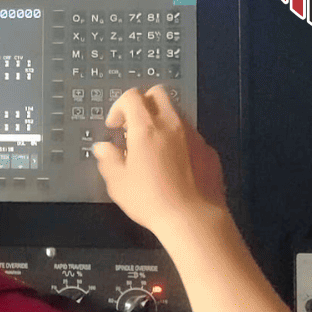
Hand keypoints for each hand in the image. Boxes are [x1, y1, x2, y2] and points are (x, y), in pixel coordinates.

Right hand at [92, 86, 226, 238]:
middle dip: (142, 104)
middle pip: (158, 94)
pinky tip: (173, 166)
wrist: (193, 217)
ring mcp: (194, 135)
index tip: (114, 128)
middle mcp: (172, 124)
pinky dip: (178, 141)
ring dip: (160, 122)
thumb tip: (103, 147)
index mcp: (146, 128)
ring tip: (152, 149)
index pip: (132, 96)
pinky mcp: (208, 150)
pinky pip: (190, 135)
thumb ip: (108, 159)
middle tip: (133, 129)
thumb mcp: (118, 182)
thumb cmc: (150, 199)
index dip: (118, 107)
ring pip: (176, 113)